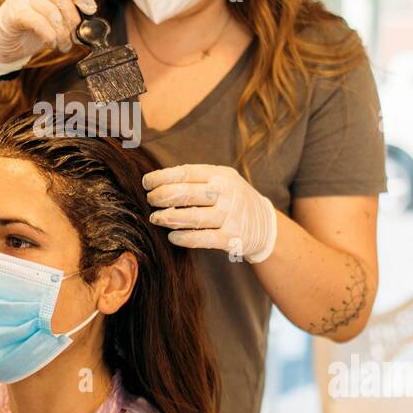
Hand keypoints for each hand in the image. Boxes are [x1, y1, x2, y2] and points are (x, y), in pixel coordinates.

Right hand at [0, 0, 95, 76]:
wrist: (7, 40)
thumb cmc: (36, 23)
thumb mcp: (58, 10)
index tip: (90, 9)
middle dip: (73, 20)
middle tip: (78, 36)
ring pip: (51, 12)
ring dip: (62, 33)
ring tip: (65, 44)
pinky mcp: (13, 12)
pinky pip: (38, 23)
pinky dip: (50, 36)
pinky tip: (52, 43)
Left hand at [142, 164, 277, 262]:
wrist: (265, 224)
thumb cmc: (233, 199)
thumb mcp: (222, 180)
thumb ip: (197, 179)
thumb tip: (158, 182)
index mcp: (221, 175)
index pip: (186, 173)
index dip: (162, 177)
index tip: (146, 182)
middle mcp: (227, 194)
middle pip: (187, 193)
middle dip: (162, 196)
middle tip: (149, 200)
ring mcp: (230, 216)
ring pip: (193, 217)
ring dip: (169, 218)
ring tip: (156, 218)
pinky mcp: (232, 238)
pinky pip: (203, 238)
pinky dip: (184, 238)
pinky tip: (172, 236)